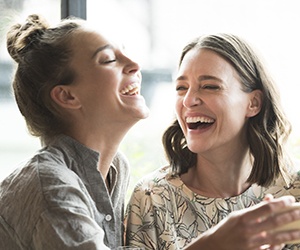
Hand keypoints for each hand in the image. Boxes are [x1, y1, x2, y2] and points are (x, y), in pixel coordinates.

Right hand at [185, 195, 299, 249]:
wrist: (215, 246)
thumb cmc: (227, 229)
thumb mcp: (237, 216)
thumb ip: (255, 209)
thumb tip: (270, 199)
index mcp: (243, 218)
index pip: (266, 208)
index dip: (280, 203)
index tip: (290, 200)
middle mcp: (248, 230)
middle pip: (274, 222)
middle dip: (290, 216)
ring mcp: (251, 244)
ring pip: (277, 238)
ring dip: (291, 233)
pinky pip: (271, 249)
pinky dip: (280, 245)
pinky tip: (288, 241)